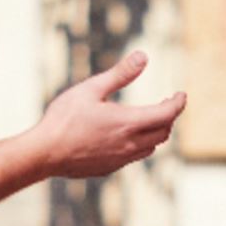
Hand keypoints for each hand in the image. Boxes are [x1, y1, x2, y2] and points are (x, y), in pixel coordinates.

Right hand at [33, 52, 185, 177]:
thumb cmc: (64, 118)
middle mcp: (129, 144)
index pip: (167, 114)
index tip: (181, 94)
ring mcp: (120, 159)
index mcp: (128, 123)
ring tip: (150, 118)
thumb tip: (143, 56)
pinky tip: (128, 137)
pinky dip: (141, 145)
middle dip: (169, 117)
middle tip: (167, 103)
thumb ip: (120, 74)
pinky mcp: (109, 168)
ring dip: (157, 132)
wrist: (44, 153)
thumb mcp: (91, 89)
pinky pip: (134, 157)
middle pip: (163, 132)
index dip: (178, 103)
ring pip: (151, 147)